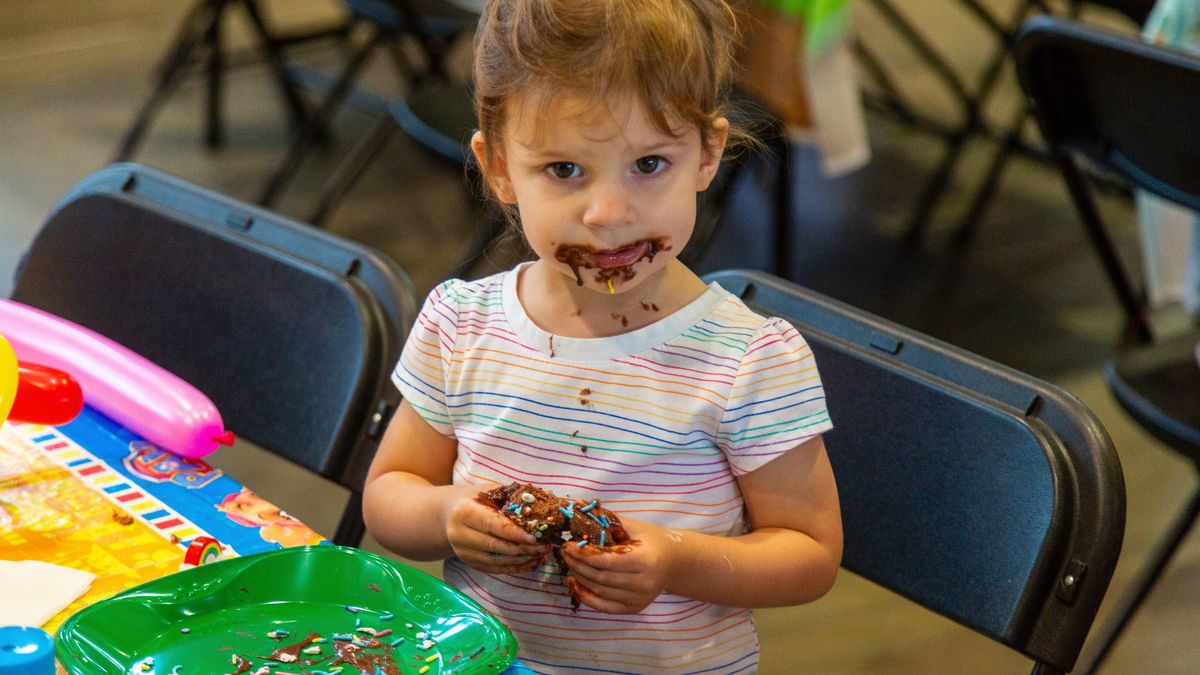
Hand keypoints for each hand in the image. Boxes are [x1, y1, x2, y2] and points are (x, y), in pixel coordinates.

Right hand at [444, 485, 548, 573]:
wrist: (449, 515)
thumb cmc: (475, 499)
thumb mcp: (489, 491)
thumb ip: (511, 497)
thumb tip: (540, 504)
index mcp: (465, 512)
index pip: (492, 525)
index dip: (514, 533)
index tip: (534, 537)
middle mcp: (460, 535)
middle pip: (495, 545)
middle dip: (522, 548)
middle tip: (544, 547)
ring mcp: (464, 552)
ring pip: (496, 561)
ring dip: (521, 560)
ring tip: (541, 555)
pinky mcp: (470, 563)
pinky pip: (495, 569)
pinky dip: (515, 568)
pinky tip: (531, 563)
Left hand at [559, 518, 674, 613]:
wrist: (674, 563)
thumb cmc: (653, 541)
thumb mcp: (634, 527)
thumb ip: (608, 520)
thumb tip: (580, 507)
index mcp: (645, 561)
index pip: (607, 561)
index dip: (584, 555)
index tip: (569, 545)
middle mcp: (643, 584)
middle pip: (601, 577)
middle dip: (578, 564)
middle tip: (564, 552)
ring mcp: (638, 599)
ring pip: (600, 591)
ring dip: (580, 577)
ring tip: (569, 563)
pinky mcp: (633, 608)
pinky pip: (603, 606)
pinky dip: (586, 596)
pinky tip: (574, 583)